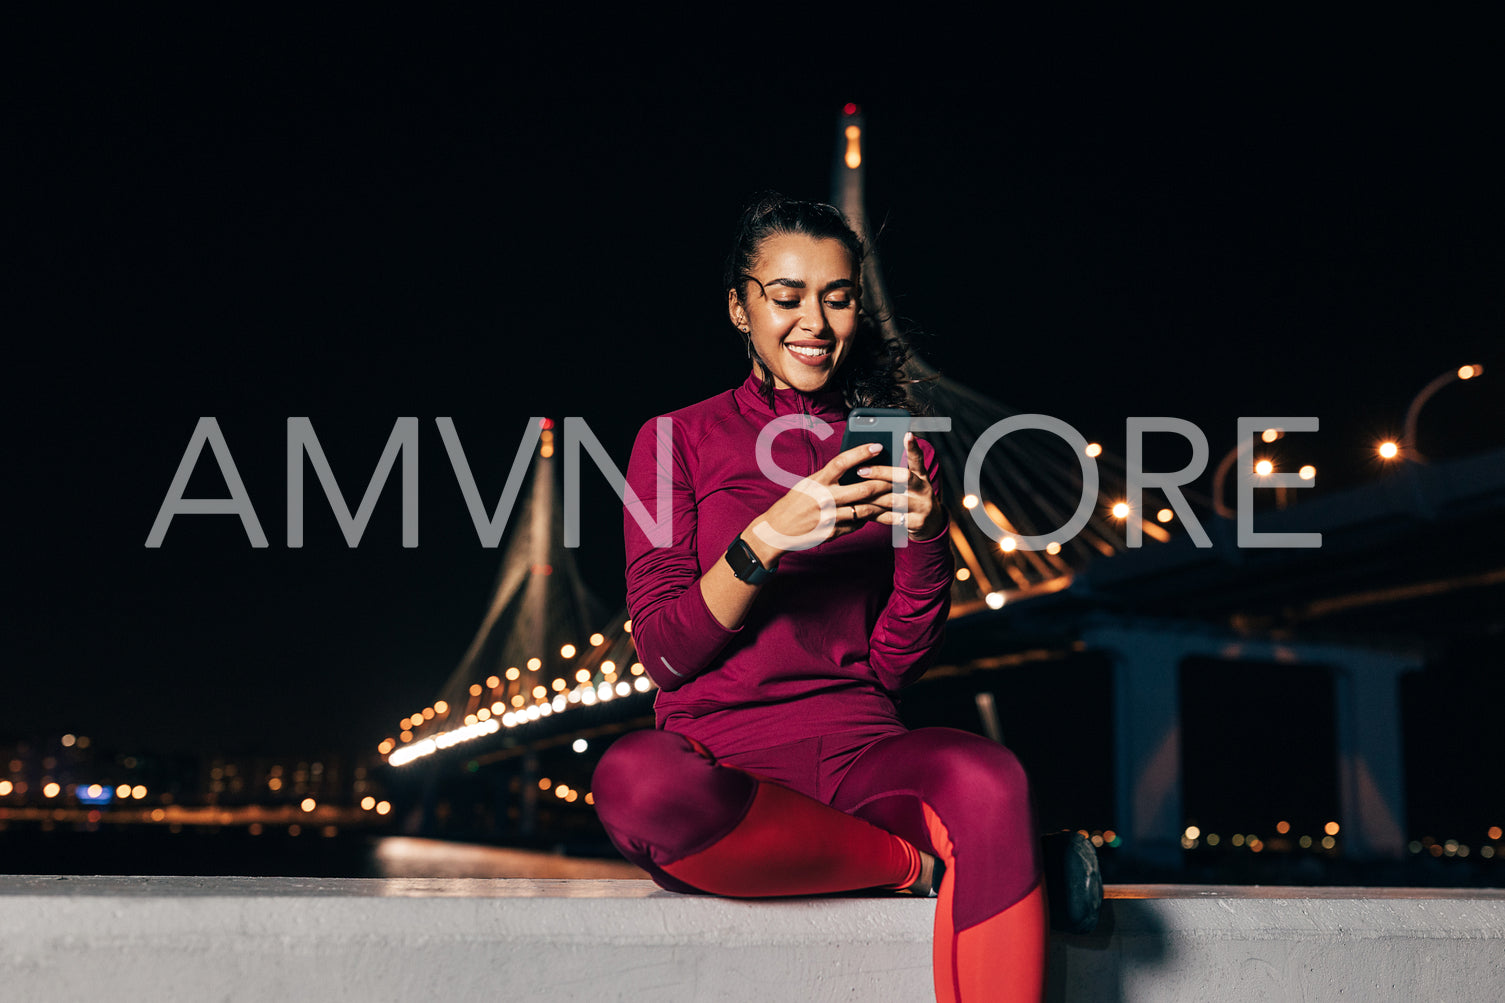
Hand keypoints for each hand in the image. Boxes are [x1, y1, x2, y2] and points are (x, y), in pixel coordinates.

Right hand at [743, 441, 894, 564]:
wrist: (777, 530)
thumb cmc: (796, 502)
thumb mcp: (809, 484)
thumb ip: (830, 477)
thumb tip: (855, 467)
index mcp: (817, 481)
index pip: (842, 462)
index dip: (861, 453)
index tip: (878, 446)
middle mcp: (824, 498)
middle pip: (862, 489)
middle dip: (884, 483)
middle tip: (899, 479)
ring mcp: (829, 517)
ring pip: (865, 510)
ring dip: (882, 504)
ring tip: (895, 499)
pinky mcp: (832, 532)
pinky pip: (857, 525)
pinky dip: (867, 519)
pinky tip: (876, 515)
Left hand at [853, 432, 944, 540]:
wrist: (930, 523)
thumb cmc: (912, 496)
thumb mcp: (911, 481)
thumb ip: (896, 471)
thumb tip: (870, 455)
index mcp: (921, 475)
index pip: (918, 459)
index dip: (913, 447)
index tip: (907, 434)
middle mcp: (923, 489)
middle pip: (904, 477)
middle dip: (881, 473)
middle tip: (860, 470)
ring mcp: (921, 507)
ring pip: (892, 499)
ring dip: (870, 495)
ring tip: (853, 490)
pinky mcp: (914, 522)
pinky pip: (889, 517)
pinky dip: (873, 513)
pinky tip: (859, 508)